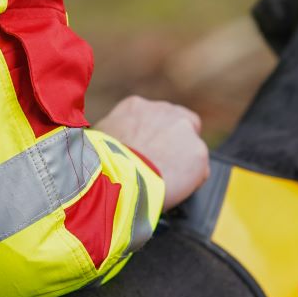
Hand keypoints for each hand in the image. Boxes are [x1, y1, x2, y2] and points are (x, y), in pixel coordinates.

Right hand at [97, 95, 209, 209]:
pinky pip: (198, 170)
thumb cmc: (101, 161)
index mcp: (137, 106)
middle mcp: (163, 111)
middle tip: (161, 167)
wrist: (117, 177)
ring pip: (190, 148)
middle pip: (179, 125)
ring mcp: (184, 129)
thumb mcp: (98, 138)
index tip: (151, 151)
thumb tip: (111, 141)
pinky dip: (190, 181)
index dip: (155, 136)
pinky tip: (173, 190)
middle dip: (173, 145)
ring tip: (164, 182)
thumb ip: (113, 133)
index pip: (155, 117)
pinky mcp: (198, 152)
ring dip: (181, 163)